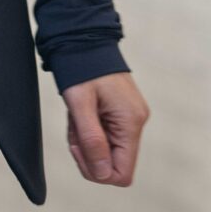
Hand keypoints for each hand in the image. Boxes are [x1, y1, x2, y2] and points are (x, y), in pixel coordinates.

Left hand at [62, 72, 149, 186]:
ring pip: (107, 148)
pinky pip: (106, 134)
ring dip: (86, 138)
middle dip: (88, 151)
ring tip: (76, 115)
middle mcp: (136, 121)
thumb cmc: (81, 65)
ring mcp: (130, 116)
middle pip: (113, 162)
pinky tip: (80, 112)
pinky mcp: (122, 111)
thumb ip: (92, 140)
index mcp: (131, 122)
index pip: (123, 174)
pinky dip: (89, 128)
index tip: (78, 147)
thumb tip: (102, 174)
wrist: (84, 37)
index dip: (97, 170)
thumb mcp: (80, 104)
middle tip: (74, 126)